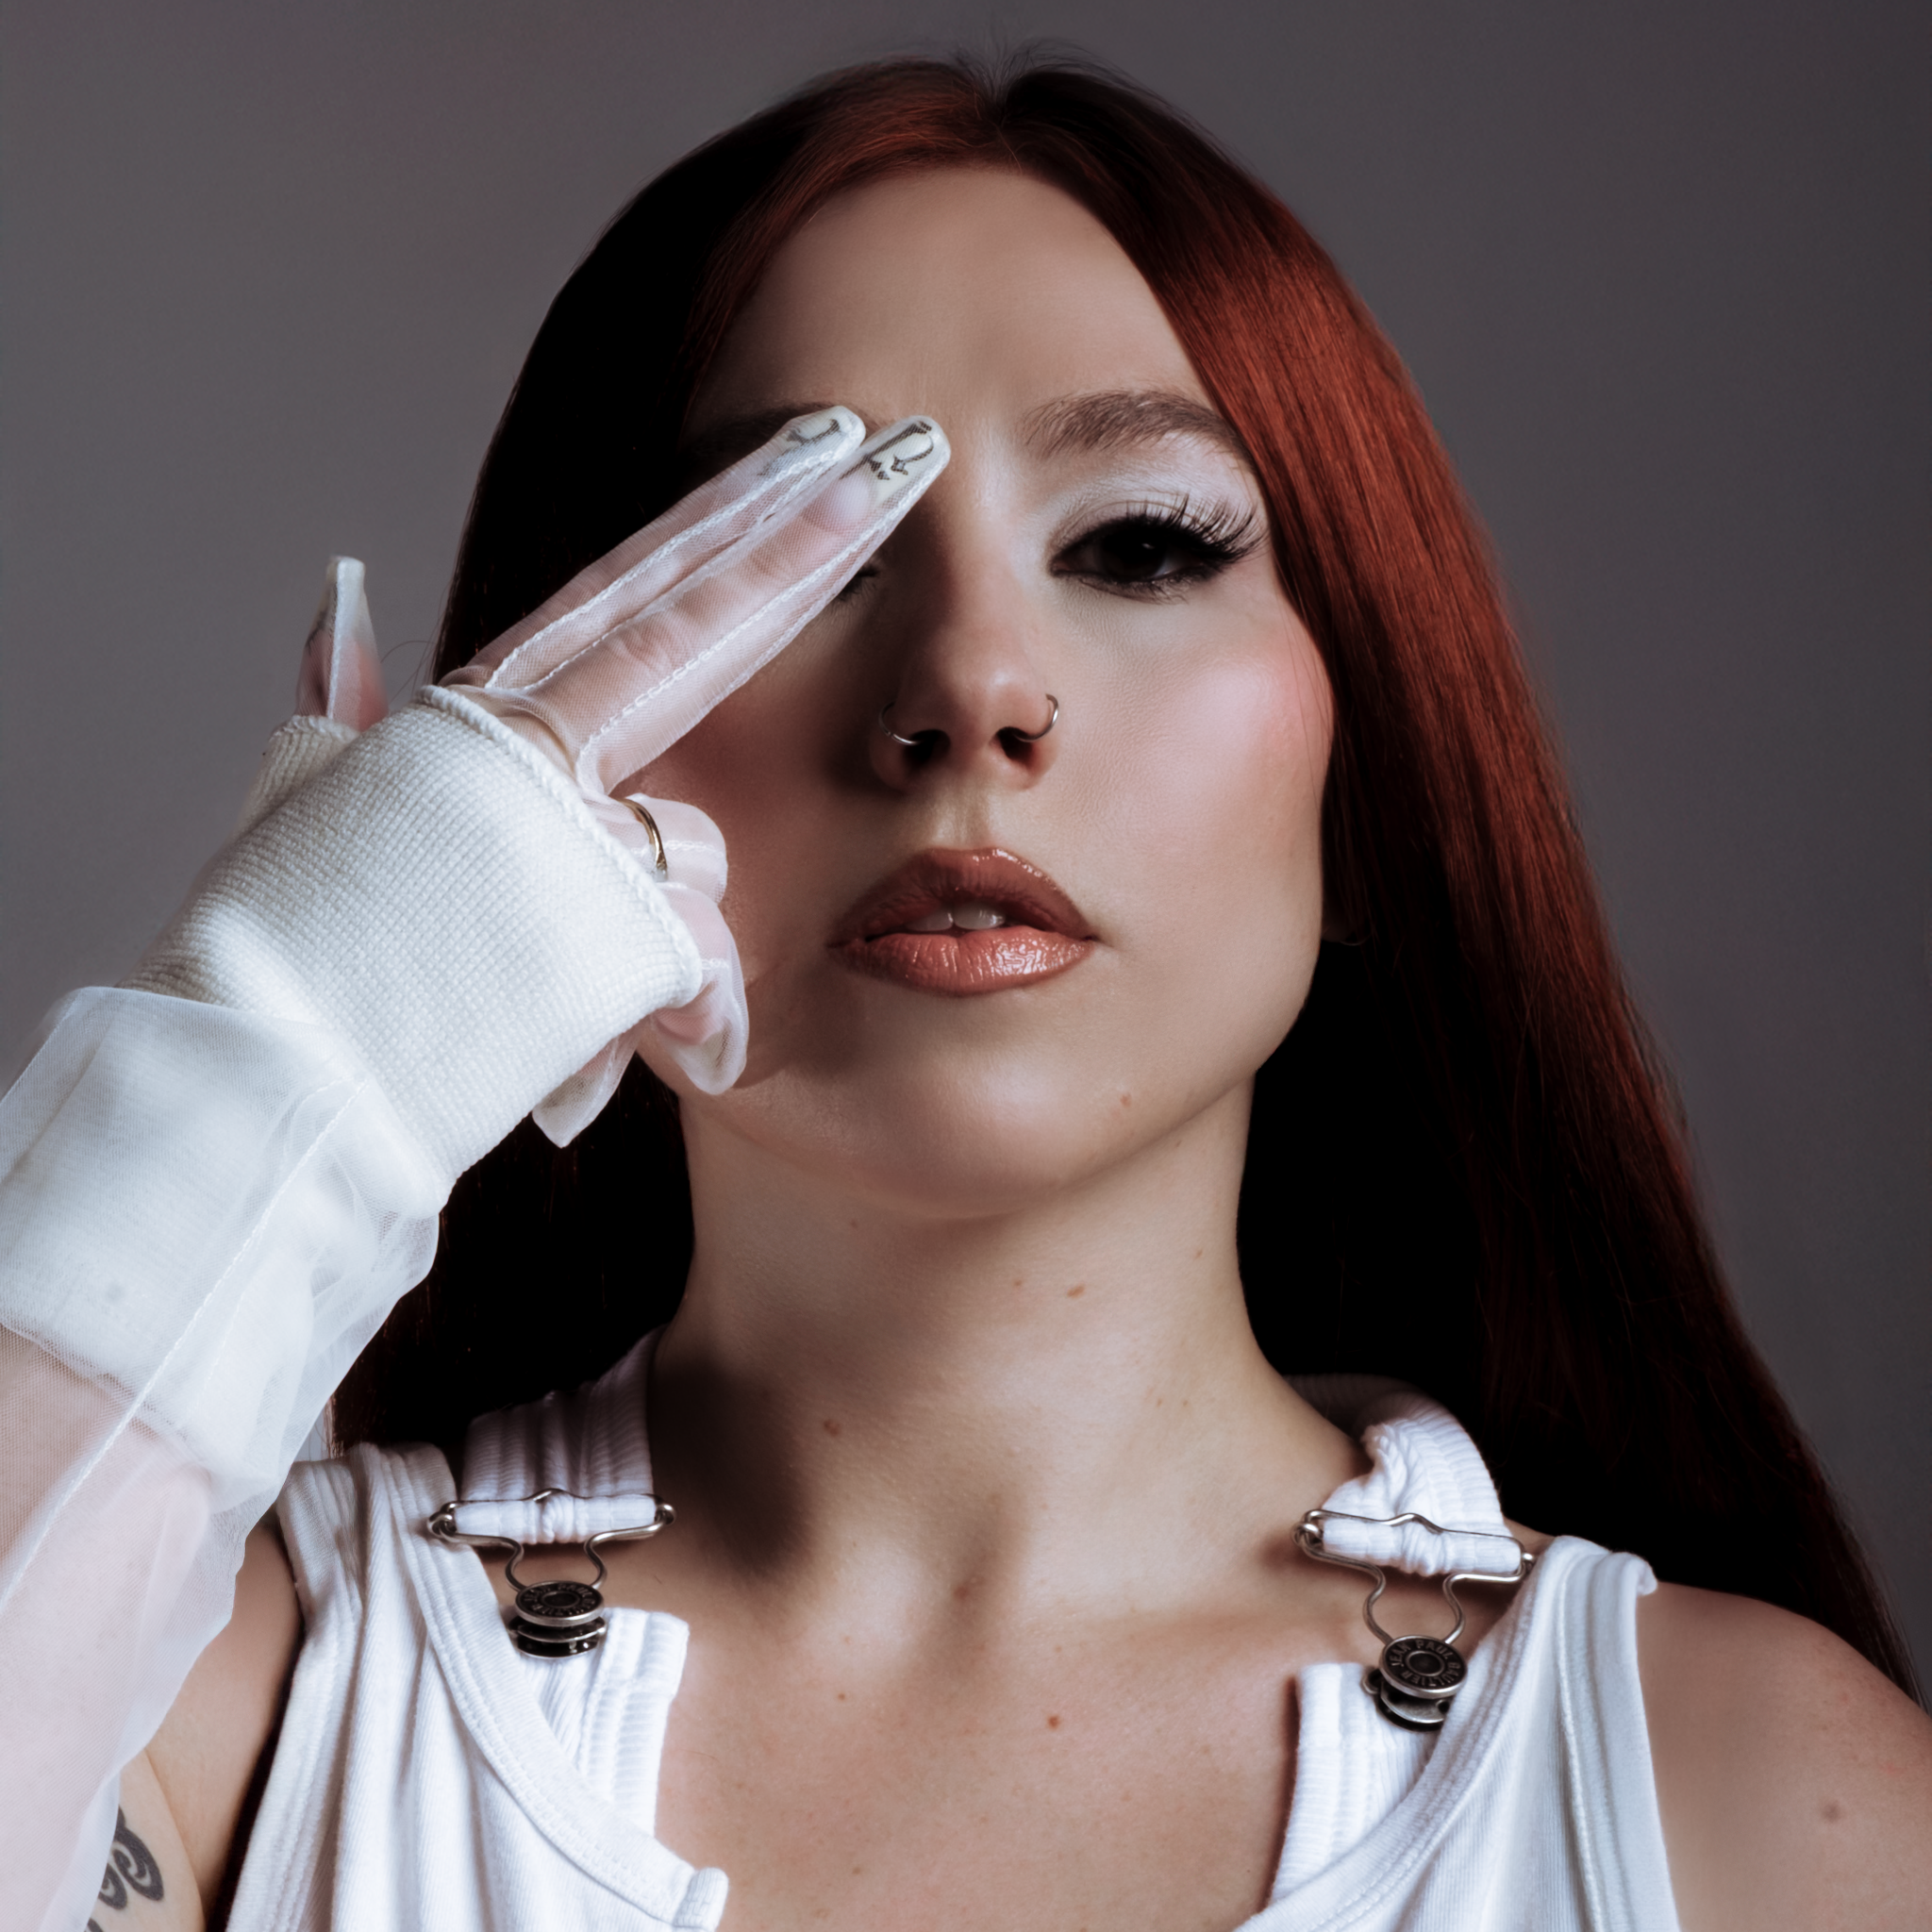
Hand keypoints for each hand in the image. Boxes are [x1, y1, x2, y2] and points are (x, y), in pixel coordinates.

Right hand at [282, 410, 947, 1136]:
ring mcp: (565, 825)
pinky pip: (691, 960)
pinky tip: (647, 1062)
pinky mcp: (594, 920)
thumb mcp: (324, 806)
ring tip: (654, 873)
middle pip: (699, 615)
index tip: (811, 452)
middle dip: (810, 531)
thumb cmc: (300, 954)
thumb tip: (344, 587)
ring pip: (699, 836)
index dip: (729, 520)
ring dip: (677, 924)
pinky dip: (683, 1015)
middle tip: (906, 450)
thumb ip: (348, 699)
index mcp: (480, 714)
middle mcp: (526, 741)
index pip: (635, 594)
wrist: (276, 1076)